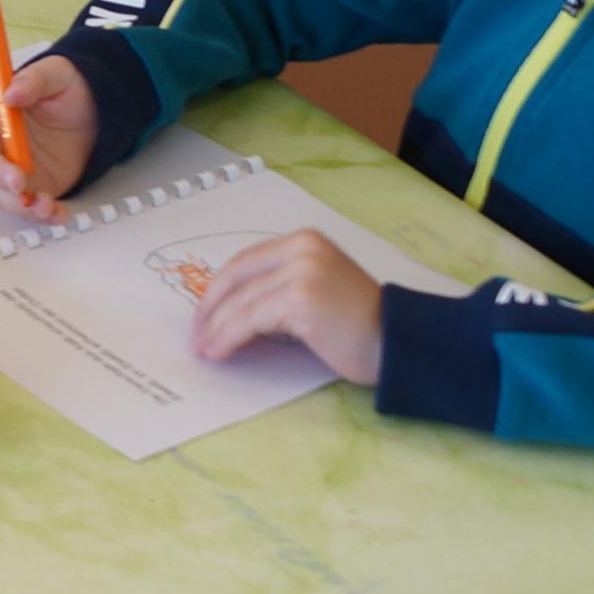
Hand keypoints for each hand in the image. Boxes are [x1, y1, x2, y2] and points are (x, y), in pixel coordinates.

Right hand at [0, 53, 99, 216]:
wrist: (99, 109)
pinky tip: (55, 212)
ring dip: (18, 202)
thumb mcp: (54, 74)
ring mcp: (15, 170)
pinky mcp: (37, 187)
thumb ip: (32, 81)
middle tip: (17, 178)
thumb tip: (10, 96)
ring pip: (2, 194)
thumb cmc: (66, 88)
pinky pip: (30, 206)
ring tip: (43, 204)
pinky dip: (40, 214)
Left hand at [188, 231, 385, 381]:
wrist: (397, 341)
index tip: (203, 313)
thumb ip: (281, 285)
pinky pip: (249, 321)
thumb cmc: (359, 323)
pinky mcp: (299, 300)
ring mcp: (301, 272)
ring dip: (215, 329)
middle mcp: (302, 249)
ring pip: (239, 303)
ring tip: (204, 350)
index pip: (246, 262)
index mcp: (305, 241)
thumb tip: (233, 307)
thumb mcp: (318, 287)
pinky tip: (219, 352)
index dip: (219, 289)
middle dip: (209, 308)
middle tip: (195, 335)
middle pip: (236, 278)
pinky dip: (228, 338)